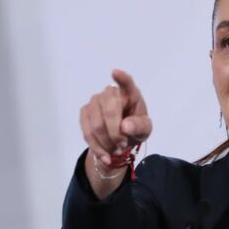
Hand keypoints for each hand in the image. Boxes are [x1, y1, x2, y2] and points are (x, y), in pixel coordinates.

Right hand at [80, 69, 152, 184]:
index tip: (115, 72)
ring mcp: (95, 101)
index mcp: (130, 93)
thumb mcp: (144, 130)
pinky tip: (106, 156)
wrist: (119, 138)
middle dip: (115, 133)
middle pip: (109, 111)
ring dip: (107, 142)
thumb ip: (139, 127)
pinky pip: (87, 132)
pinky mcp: (84, 113)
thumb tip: (125, 126)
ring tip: (116, 150)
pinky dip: (97, 148)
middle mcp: (110, 93)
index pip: (127, 83)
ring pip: (96, 125)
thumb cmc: (135, 127)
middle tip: (123, 145)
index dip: (121, 78)